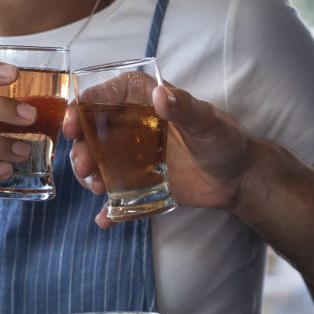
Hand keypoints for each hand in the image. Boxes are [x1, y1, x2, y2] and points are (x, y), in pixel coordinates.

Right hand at [67, 82, 256, 228]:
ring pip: (99, 163)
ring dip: (90, 174)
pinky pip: (118, 197)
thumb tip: (160, 94)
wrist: (240, 178)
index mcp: (146, 101)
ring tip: (97, 187)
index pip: (105, 96)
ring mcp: (134, 157)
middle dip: (82, 148)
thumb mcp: (208, 122)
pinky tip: (105, 219)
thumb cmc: (227, 140)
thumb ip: (185, 107)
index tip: (72, 125)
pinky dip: (109, 210)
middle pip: (94, 133)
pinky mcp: (141, 184)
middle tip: (85, 166)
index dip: (83, 107)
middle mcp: (134, 127)